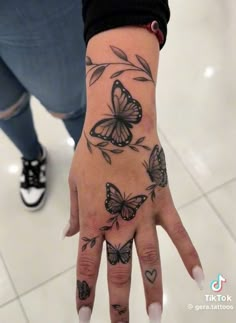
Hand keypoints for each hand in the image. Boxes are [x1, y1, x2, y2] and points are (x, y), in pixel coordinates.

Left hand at [66, 134, 202, 322]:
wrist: (119, 126)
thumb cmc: (92, 153)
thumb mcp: (76, 183)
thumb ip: (74, 213)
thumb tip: (69, 235)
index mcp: (92, 220)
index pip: (87, 265)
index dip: (85, 291)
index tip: (85, 316)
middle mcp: (118, 224)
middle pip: (119, 270)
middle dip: (118, 302)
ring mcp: (143, 215)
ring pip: (149, 259)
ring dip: (152, 289)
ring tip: (156, 316)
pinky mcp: (163, 203)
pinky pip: (178, 233)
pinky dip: (189, 254)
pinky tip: (198, 276)